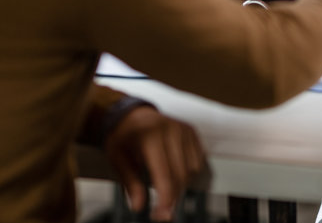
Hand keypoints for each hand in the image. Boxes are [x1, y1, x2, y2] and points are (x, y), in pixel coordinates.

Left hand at [105, 105, 207, 221]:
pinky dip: (189, 172)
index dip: (165, 198)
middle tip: (162, 211)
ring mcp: (183, 129)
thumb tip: (139, 206)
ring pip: (192, 169)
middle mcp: (171, 130)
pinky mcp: (191, 130)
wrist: (132, 114)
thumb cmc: (123, 137)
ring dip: (181, 184)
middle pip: (181, 174)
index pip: (164, 173)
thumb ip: (131, 183)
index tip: (161, 215)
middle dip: (173, 196)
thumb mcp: (118, 159)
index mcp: (150, 136)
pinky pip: (198, 159)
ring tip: (165, 185)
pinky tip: (174, 172)